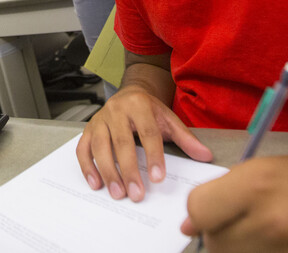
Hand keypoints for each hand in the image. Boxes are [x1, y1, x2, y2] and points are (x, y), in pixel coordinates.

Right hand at [76, 86, 211, 201]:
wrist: (130, 94)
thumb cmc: (149, 110)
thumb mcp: (169, 120)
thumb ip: (186, 139)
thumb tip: (205, 156)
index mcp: (139, 105)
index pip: (147, 133)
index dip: (153, 156)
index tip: (158, 178)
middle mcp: (116, 110)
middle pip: (121, 142)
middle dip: (129, 171)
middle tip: (136, 194)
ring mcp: (99, 119)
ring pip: (100, 146)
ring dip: (108, 172)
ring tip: (118, 193)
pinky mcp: (88, 129)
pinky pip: (83, 149)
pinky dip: (87, 167)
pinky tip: (96, 184)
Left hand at [181, 155, 287, 251]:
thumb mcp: (275, 170)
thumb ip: (230, 193)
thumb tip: (189, 225)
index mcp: (258, 183)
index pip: (198, 210)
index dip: (202, 216)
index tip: (211, 219)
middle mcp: (270, 220)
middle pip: (216, 244)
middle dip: (225, 239)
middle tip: (250, 231)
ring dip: (245, 252)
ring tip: (270, 241)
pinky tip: (284, 250)